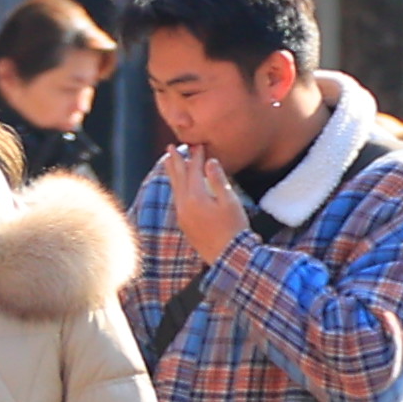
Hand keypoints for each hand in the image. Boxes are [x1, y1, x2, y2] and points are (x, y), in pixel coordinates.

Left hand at [163, 140, 250, 264]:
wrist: (228, 256)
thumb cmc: (233, 228)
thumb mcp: (230, 202)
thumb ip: (219, 180)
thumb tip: (210, 162)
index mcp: (195, 197)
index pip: (193, 171)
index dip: (196, 156)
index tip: (198, 144)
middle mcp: (184, 205)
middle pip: (178, 178)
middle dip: (175, 161)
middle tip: (170, 147)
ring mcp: (182, 215)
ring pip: (175, 189)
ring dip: (173, 174)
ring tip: (169, 162)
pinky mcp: (184, 224)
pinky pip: (177, 200)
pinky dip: (176, 188)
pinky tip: (178, 187)